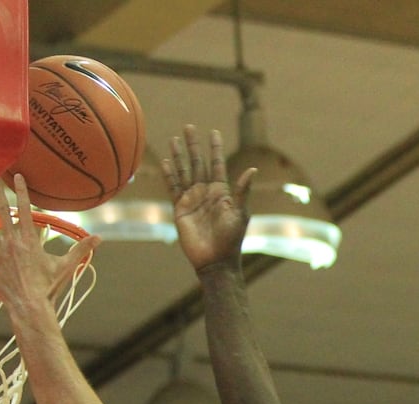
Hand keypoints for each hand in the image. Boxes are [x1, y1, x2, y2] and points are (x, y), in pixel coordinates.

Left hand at [0, 175, 98, 321]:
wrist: (31, 307)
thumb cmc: (49, 287)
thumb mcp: (67, 266)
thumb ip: (81, 250)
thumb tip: (100, 239)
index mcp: (30, 240)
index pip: (26, 210)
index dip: (22, 192)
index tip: (17, 176)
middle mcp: (12, 242)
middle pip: (3, 212)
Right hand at [164, 124, 255, 272]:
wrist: (215, 260)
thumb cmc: (231, 239)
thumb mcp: (240, 214)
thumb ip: (242, 191)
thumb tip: (252, 168)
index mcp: (222, 192)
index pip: (217, 164)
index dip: (215, 148)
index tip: (214, 132)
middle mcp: (206, 192)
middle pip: (198, 163)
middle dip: (194, 146)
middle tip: (189, 127)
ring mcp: (193, 199)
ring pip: (184, 172)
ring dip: (179, 156)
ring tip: (174, 139)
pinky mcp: (181, 209)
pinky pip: (174, 187)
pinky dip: (170, 174)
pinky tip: (166, 161)